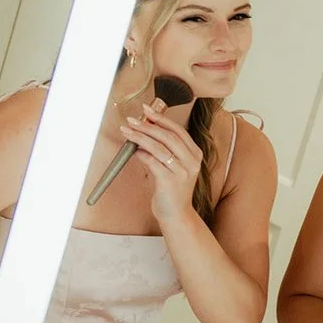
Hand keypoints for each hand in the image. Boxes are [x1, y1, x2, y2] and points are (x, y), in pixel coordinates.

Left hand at [118, 102, 203, 223]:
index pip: (178, 130)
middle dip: (148, 126)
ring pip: (160, 148)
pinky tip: (134, 151)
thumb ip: (165, 149)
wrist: (176, 214)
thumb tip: (145, 130)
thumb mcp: (174, 166)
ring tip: (127, 131)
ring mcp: (182, 172)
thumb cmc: (172, 188)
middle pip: (169, 137)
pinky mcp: (170, 182)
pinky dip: (142, 154)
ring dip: (141, 137)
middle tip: (132, 120)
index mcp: (195, 154)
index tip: (147, 109)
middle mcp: (192, 162)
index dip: (162, 118)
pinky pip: (153, 163)